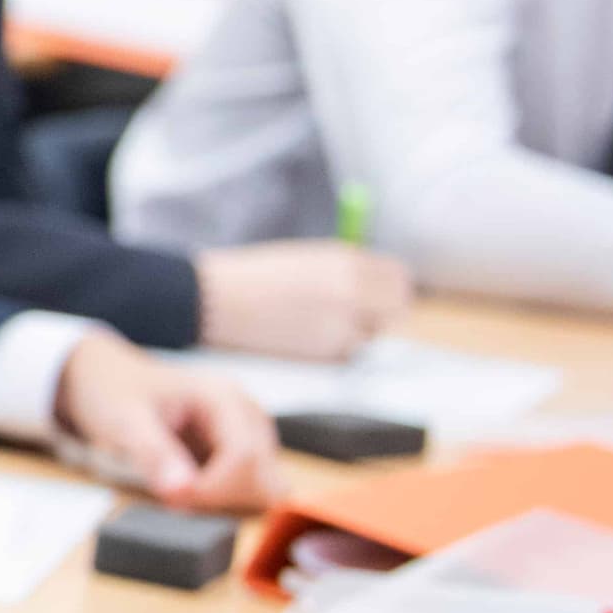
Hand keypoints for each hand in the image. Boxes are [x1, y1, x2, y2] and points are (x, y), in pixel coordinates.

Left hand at [52, 331, 277, 510]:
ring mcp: (250, 435)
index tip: (175, 499)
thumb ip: (154, 454)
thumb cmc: (117, 392)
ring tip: (179, 488)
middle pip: (261, 476)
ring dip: (223, 501)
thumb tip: (183, 491)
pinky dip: (223, 499)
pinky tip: (190, 488)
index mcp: (224, 397)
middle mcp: (247, 415)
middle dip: (219, 497)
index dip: (214, 489)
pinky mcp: (243, 453)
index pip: (244, 457)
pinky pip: (251, 491)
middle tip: (173, 494)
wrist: (111, 379)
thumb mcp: (124, 419)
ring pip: (264, 489)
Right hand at [195, 240, 411, 360]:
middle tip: (360, 315)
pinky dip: (335, 349)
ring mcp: (341, 324)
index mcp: (347, 261)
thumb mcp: (308, 259)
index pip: (398, 278)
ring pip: (373, 335)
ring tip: (321, 325)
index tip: (379, 295)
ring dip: (356, 333)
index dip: (390, 288)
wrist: (215, 300)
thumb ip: (346, 270)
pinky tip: (306, 338)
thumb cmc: (256, 276)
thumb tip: (378, 288)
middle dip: (382, 313)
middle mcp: (352, 291)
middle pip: (396, 308)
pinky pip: (348, 354)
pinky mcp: (325, 352)